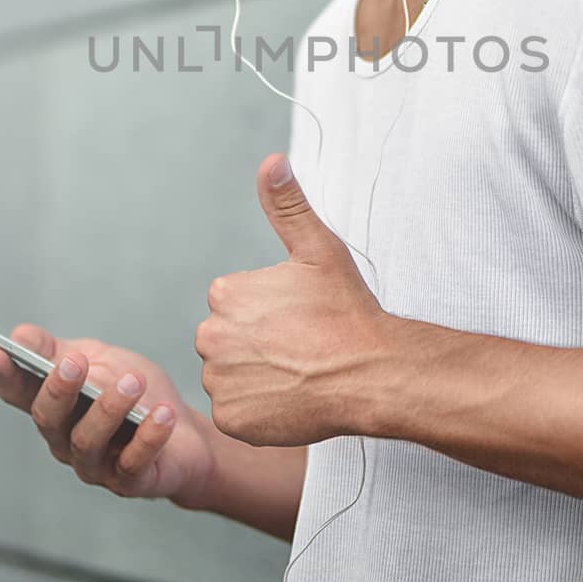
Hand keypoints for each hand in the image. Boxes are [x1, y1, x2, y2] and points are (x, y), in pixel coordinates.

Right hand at [0, 327, 214, 505]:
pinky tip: (160, 414)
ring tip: (132, 382)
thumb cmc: (140, 396)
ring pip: (86, 441)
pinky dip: (147, 436)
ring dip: (108, 409)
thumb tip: (21, 334)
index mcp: (56, 407)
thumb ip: (62, 350)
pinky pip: (131, 462)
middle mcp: (66, 439)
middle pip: (48, 419)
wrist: (188, 435)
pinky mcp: (127, 481)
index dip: (3, 375)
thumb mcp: (102, 361)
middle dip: (59, 389)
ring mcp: (94, 464)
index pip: (19, 393)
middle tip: (77, 363)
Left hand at [194, 153, 393, 446]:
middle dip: (255, 345)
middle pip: (227, 341)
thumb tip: (271, 161)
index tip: (298, 318)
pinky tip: (290, 398)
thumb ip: (287, 205)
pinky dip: (257, 411)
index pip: (233, 304)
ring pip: (230, 377)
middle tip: (299, 348)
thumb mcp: (318, 249)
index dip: (268, 312)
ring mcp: (220, 381)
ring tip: (297, 373)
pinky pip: (237, 413)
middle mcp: (211, 336)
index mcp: (226, 294)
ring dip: (255, 378)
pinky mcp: (231, 419)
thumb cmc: (346, 311)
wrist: (370, 373)